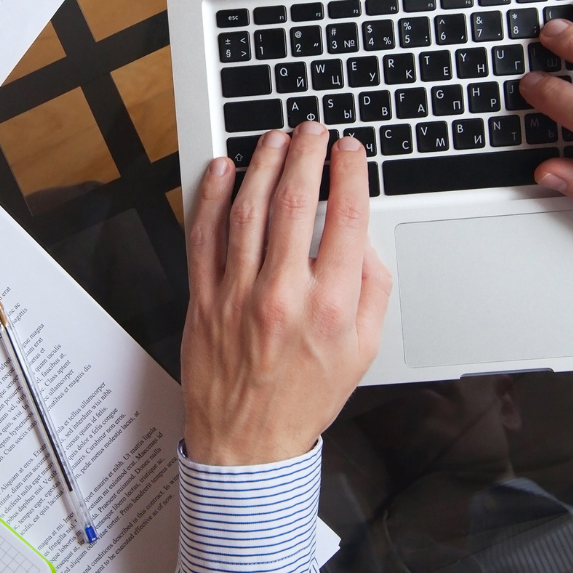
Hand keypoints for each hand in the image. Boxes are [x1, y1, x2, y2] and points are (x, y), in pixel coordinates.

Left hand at [182, 122, 391, 464]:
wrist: (248, 442)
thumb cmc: (305, 396)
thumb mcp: (363, 349)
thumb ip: (370, 288)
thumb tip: (363, 236)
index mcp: (329, 307)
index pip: (345, 219)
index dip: (350, 173)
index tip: (350, 151)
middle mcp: (282, 295)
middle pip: (295, 202)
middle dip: (306, 154)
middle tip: (312, 130)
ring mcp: (236, 294)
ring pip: (247, 209)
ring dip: (262, 164)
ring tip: (274, 139)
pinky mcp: (202, 298)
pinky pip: (203, 235)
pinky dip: (211, 196)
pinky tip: (222, 170)